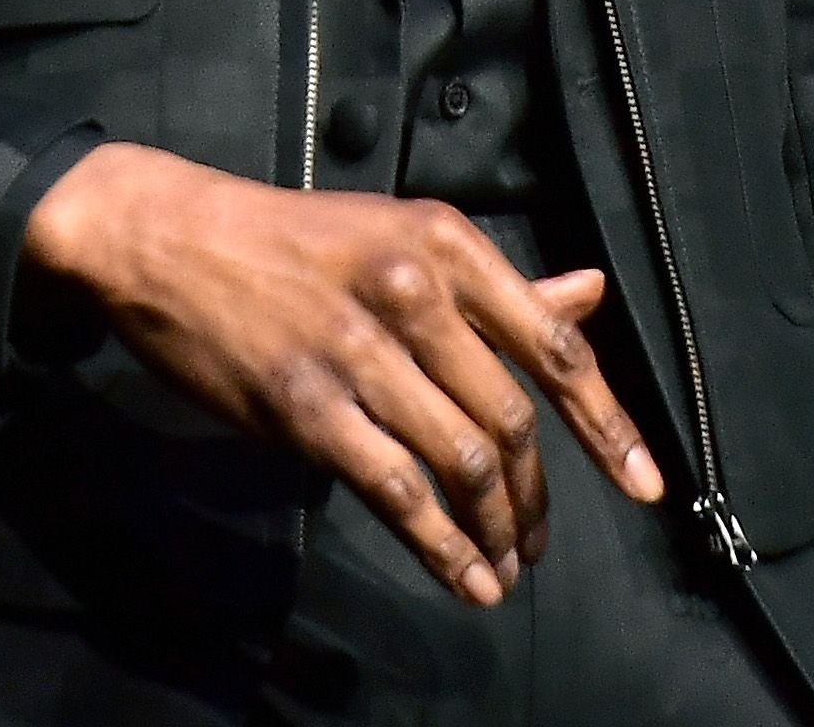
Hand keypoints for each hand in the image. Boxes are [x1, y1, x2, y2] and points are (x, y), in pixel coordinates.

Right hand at [17, 142, 665, 601]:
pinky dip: (440, 545)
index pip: (554, 345)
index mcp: (448, 244)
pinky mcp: (305, 406)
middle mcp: (413, 292)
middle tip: (542, 541)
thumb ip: (495, 287)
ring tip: (505, 565)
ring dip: (494, 528)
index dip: (606, 425)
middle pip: (510, 418)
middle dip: (537, 495)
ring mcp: (357, 351)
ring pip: (459, 460)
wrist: (170, 239)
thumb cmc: (294, 242)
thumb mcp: (402, 239)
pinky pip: (394, 491)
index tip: (644, 483)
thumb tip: (590, 295)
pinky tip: (463, 575)